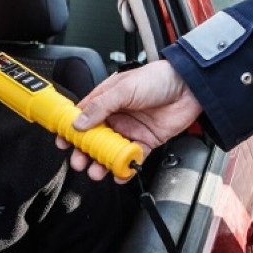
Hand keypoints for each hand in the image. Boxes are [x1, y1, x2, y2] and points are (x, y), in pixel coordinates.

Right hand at [55, 60, 202, 181]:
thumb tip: (79, 123)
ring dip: (102, 163)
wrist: (189, 87)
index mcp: (107, 99)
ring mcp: (131, 130)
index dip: (71, 130)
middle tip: (79, 162)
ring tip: (96, 171)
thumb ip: (100, 106)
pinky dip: (125, 168)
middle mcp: (117, 116)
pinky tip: (119, 173)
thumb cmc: (158, 78)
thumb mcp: (124, 88)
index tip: (63, 142)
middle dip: (85, 152)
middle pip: (95, 139)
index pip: (83, 116)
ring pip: (111, 151)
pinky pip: (132, 158)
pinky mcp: (146, 141)